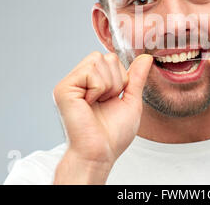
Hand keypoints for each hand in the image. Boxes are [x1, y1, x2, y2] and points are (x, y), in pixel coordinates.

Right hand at [53, 52, 152, 166]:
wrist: (100, 153)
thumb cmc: (113, 134)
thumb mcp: (131, 100)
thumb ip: (137, 78)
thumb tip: (146, 57)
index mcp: (91, 82)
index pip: (111, 58)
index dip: (121, 78)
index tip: (112, 99)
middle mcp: (78, 80)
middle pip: (105, 56)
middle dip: (116, 80)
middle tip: (105, 102)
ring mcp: (69, 83)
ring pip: (98, 60)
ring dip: (108, 85)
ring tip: (98, 103)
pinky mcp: (63, 88)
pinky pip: (90, 72)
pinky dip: (98, 89)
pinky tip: (89, 104)